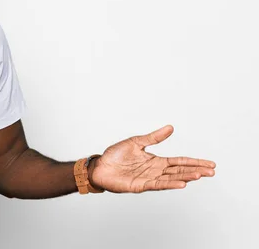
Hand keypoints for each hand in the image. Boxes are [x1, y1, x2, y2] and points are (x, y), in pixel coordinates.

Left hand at [89, 125, 215, 192]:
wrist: (99, 166)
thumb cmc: (115, 155)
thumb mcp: (136, 142)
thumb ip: (154, 137)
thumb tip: (171, 127)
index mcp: (155, 161)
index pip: (179, 162)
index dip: (194, 162)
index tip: (210, 164)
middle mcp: (155, 171)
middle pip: (179, 171)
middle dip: (196, 170)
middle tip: (212, 171)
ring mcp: (149, 179)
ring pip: (171, 178)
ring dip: (186, 177)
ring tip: (200, 175)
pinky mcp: (141, 185)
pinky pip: (158, 184)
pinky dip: (170, 184)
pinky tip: (181, 184)